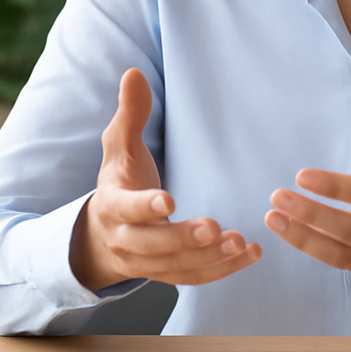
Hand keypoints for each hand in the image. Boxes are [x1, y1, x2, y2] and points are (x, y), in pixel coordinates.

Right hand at [70, 68, 260, 291]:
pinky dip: (221, 270)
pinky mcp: (166, 274)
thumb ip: (130, 113)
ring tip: (241, 242)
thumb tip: (133, 73)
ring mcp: (146, 263)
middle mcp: (126, 240)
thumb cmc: (119, 180)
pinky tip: (249, 254)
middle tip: (214, 228)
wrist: (101, 234)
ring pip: (176, 266)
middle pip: (152, 245)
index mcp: (112, 206)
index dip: (145, 206)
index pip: (126, 208)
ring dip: (209, 257)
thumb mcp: (118, 146)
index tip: (168, 199)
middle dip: (183, 238)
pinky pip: (193, 278)